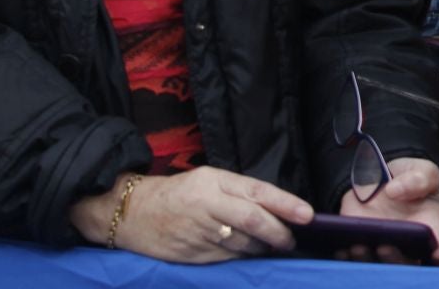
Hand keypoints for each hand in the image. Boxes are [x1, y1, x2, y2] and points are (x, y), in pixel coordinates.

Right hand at [71, 167, 311, 262]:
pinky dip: (242, 257)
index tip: (307, 215)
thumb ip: (239, 192)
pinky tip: (249, 254)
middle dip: (278, 232)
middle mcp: (207, 205)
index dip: (286, 204)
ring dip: (263, 247)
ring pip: (243, 243)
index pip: (257, 192)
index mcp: (213, 181)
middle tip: (292, 238)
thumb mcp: (208, 180)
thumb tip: (275, 210)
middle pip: (253, 220)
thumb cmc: (178, 193)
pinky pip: (226, 258)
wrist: (131, 213)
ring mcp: (199, 232)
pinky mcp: (192, 254)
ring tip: (273, 245)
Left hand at [337, 158, 438, 265]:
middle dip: (396, 261)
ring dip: (368, 261)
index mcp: (431, 227)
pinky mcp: (359, 245)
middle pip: (408, 266)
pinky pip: (352, 261)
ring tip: (358, 246)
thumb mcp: (422, 170)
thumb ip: (418, 178)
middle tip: (384, 246)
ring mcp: (383, 247)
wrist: (380, 178)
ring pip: (378, 268)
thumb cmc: (408, 180)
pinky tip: (342, 248)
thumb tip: (395, 191)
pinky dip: (346, 258)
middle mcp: (408, 245)